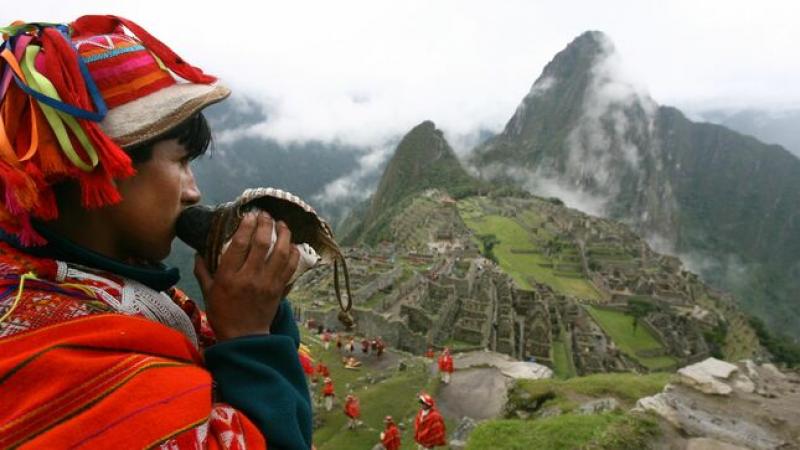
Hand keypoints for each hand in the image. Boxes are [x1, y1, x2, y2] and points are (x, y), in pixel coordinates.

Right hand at [194, 211, 299, 340]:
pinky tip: (293, 244)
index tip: (249, 215)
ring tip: (282, 224)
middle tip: (266, 215)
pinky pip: (291, 267)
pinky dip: (294, 253)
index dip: (246, 226)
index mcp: (229, 276)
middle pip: (262, 244)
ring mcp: (267, 283)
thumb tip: (199, 252)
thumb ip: (203, 270)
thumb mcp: (207, 292)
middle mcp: (249, 277)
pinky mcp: (279, 289)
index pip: (239, 245)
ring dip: (284, 235)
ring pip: (280, 252)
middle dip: (266, 224)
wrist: (244, 337)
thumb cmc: (223, 314)